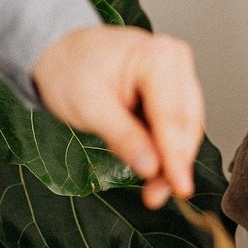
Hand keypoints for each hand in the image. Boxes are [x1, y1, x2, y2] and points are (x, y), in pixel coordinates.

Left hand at [32, 25, 204, 208]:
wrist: (61, 53)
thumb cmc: (70, 68)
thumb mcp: (88, 105)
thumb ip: (123, 136)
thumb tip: (151, 166)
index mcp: (158, 57)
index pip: (173, 116)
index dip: (176, 157)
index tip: (179, 187)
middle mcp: (175, 63)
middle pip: (186, 124)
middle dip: (174, 163)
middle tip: (157, 195)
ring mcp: (177, 76)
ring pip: (187, 129)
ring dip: (172, 161)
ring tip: (153, 189)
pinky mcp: (173, 93)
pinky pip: (177, 127)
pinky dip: (166, 151)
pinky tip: (151, 166)